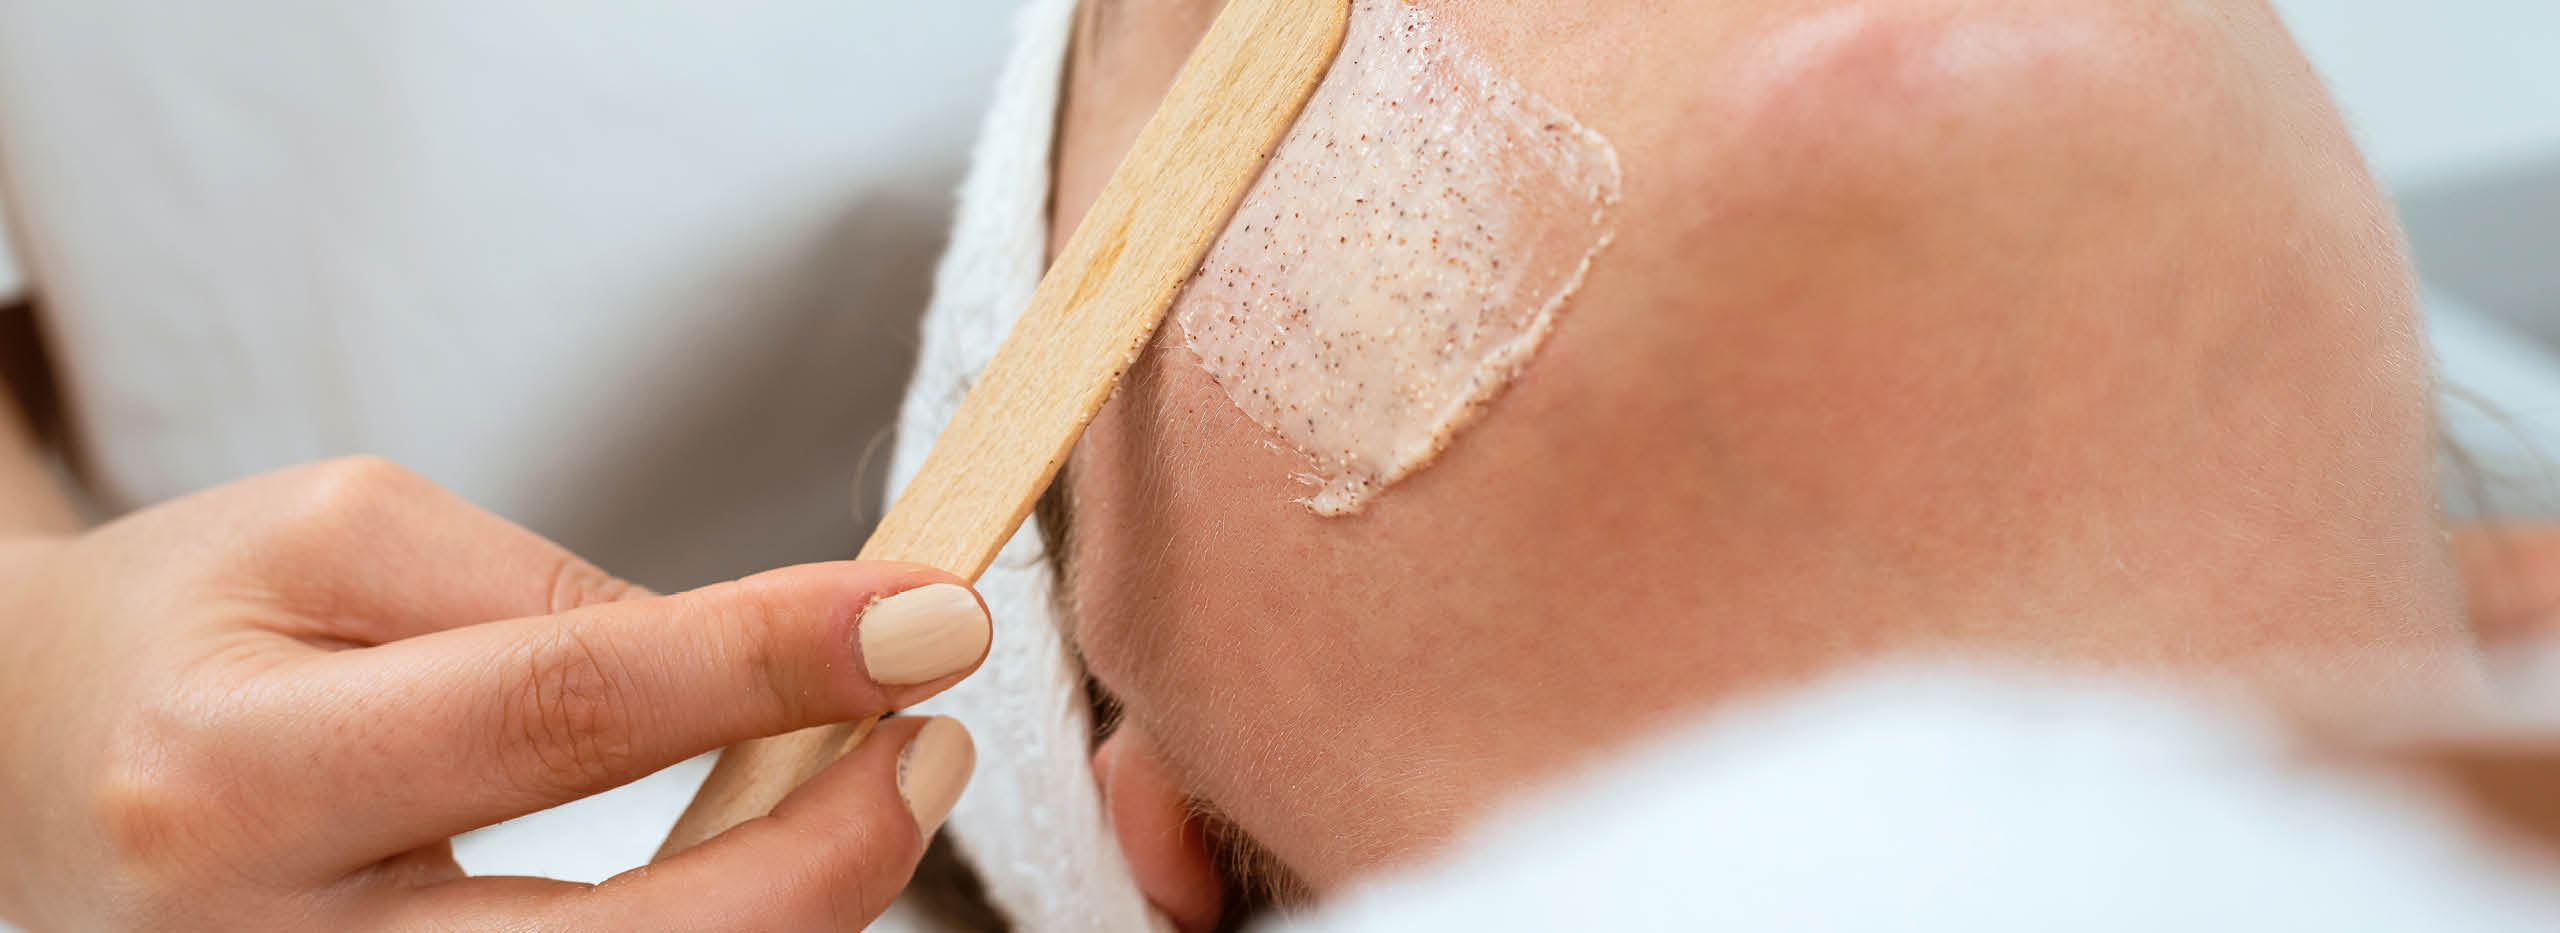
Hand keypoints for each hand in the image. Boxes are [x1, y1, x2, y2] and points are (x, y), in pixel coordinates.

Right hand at [0, 457, 989, 929]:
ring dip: (794, 912)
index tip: (931, 616)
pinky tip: (761, 872)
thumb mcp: (335, 540)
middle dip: (833, 851)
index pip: (563, 714)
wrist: (18, 767)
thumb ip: (545, 599)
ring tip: (873, 789)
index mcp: (232, 776)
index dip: (774, 660)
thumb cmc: (187, 634)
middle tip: (935, 738)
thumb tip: (757, 667)